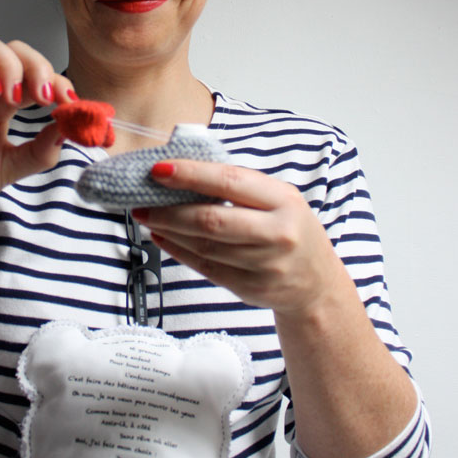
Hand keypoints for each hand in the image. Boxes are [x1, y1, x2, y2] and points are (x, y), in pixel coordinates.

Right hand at [0, 34, 73, 232]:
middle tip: (48, 98)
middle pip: (17, 51)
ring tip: (16, 98)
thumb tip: (71, 128)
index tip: (72, 104)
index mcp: (4, 104)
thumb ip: (42, 150)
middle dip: (40, 67)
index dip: (58, 82)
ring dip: (11, 64)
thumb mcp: (11, 166)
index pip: (36, 76)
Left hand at [132, 159, 347, 317]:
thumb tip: (184, 171)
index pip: (230, 181)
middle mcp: (277, 232)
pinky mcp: (250, 288)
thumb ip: (239, 185)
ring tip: (147, 215)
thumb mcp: (279, 198)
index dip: (191, 175)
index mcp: (284, 200)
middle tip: (141, 200)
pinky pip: (204, 266)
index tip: (160, 170)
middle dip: (169, 209)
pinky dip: (177, 250)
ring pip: (204, 245)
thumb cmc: (290, 230)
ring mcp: (264, 264)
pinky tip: (162, 237)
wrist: (315, 283)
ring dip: (168, 229)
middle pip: (212, 220)